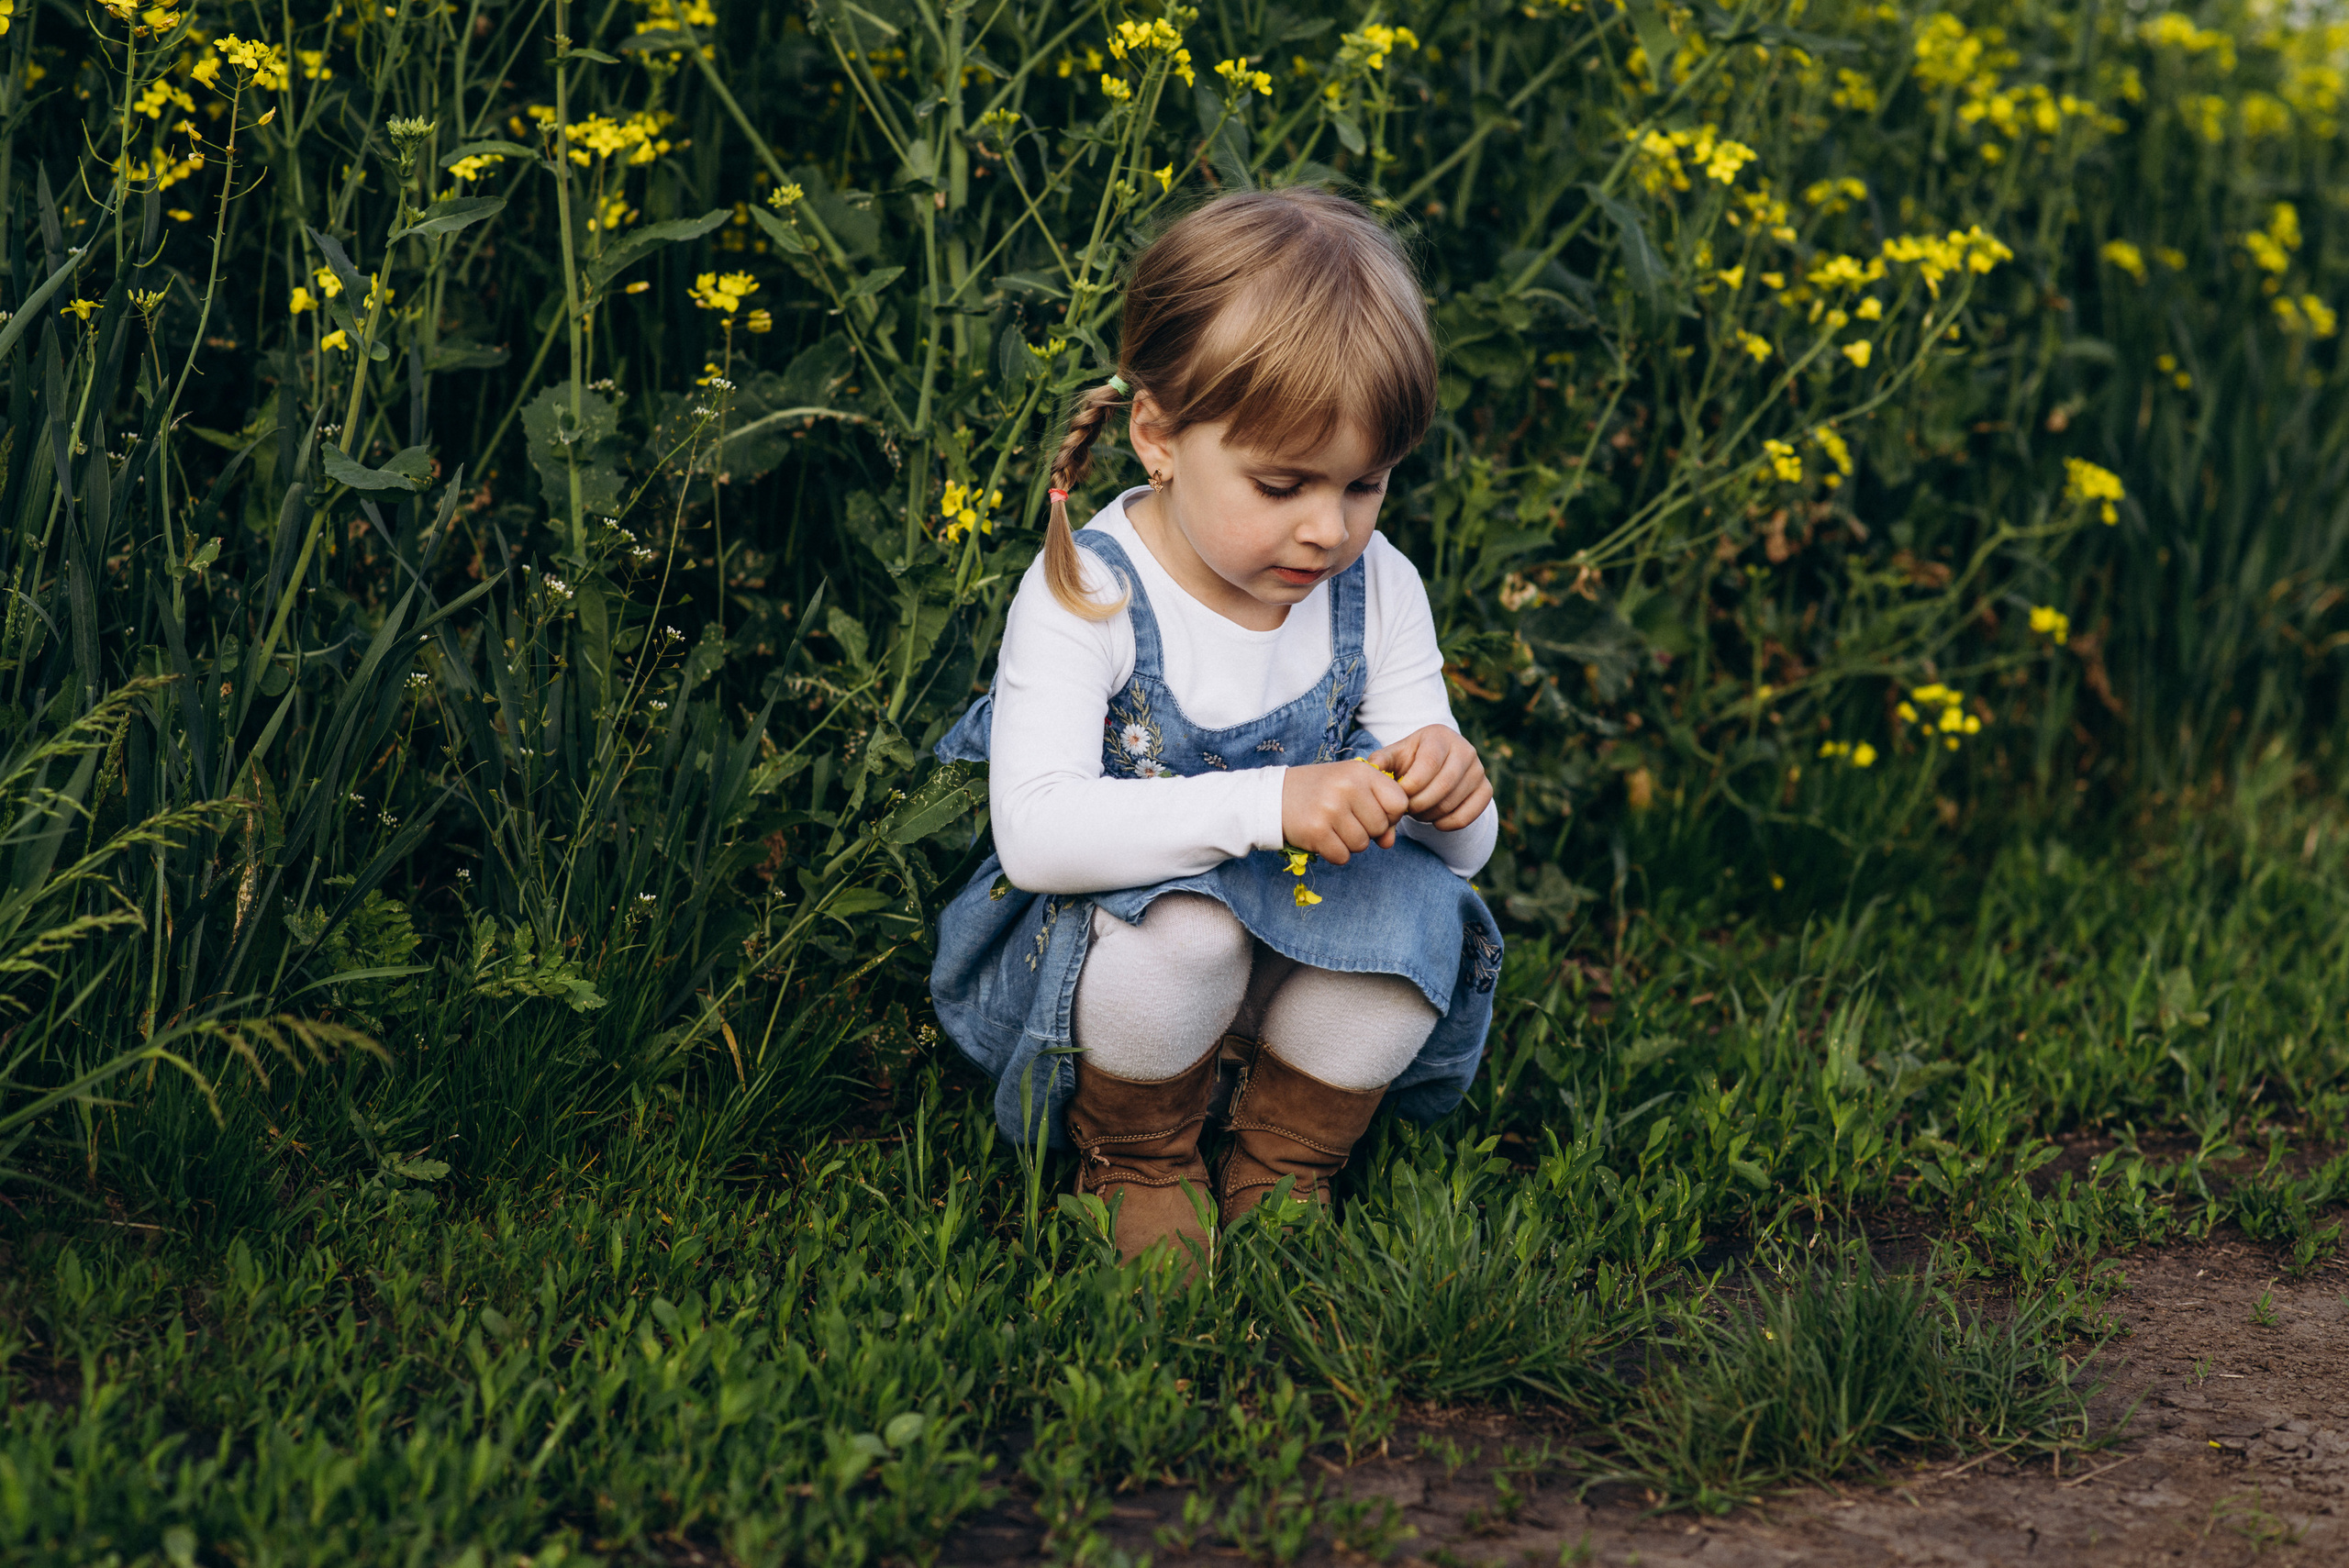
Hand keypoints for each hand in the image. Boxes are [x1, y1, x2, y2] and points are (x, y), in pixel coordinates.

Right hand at [1280, 761, 1408, 864]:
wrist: (1273, 796)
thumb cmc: (1320, 791)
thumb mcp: (1351, 788)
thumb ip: (1378, 810)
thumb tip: (1388, 843)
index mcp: (1361, 772)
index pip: (1399, 802)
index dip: (1390, 814)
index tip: (1372, 812)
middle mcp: (1348, 787)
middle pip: (1380, 827)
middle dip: (1367, 830)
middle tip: (1345, 819)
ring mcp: (1331, 809)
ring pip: (1362, 845)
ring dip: (1349, 842)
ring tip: (1332, 826)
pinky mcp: (1317, 832)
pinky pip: (1342, 857)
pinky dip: (1334, 852)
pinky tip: (1322, 836)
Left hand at [1367, 725, 1492, 831]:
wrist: (1437, 765)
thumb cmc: (1410, 760)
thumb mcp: (1394, 755)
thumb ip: (1380, 761)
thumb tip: (1372, 770)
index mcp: (1440, 736)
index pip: (1429, 763)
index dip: (1411, 785)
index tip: (1399, 795)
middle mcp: (1465, 750)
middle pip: (1443, 785)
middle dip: (1418, 804)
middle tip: (1405, 809)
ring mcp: (1479, 770)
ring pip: (1453, 802)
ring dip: (1429, 815)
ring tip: (1416, 812)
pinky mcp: (1486, 789)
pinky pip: (1469, 815)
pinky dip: (1448, 824)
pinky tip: (1435, 822)